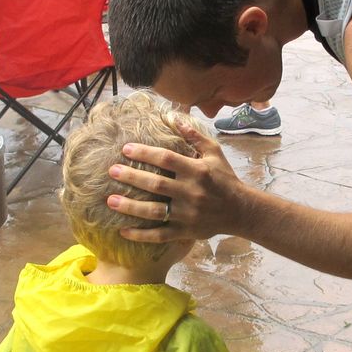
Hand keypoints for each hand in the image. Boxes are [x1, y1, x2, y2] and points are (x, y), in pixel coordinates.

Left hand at [108, 120, 243, 241]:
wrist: (240, 211)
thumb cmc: (225, 179)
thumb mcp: (214, 153)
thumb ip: (194, 136)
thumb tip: (174, 116)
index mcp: (197, 171)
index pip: (166, 159)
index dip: (145, 153)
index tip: (125, 149)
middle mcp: (191, 193)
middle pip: (156, 185)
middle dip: (132, 177)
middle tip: (112, 171)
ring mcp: (187, 215)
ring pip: (154, 212)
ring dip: (131, 207)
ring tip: (110, 200)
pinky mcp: (185, 231)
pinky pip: (160, 235)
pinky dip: (141, 235)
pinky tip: (123, 231)